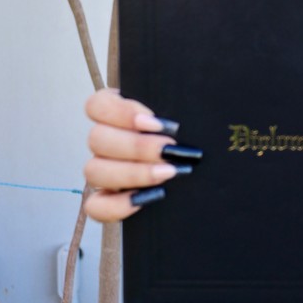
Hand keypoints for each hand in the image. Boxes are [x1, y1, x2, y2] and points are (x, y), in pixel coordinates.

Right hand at [84, 89, 198, 221]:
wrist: (207, 174)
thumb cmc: (194, 133)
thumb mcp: (189, 109)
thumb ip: (181, 101)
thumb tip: (193, 95)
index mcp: (119, 111)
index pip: (97, 105)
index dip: (120, 112)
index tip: (153, 121)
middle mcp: (106, 140)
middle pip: (97, 138)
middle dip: (137, 146)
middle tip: (171, 149)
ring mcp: (102, 171)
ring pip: (94, 170)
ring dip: (133, 173)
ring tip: (169, 173)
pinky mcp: (105, 201)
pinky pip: (96, 206)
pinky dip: (118, 205)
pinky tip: (149, 198)